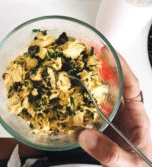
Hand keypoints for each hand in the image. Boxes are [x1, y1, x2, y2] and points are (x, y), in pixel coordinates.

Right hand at [78, 51, 151, 166]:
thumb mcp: (129, 164)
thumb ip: (110, 153)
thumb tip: (85, 136)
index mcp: (136, 116)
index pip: (130, 84)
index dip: (120, 67)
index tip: (109, 53)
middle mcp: (123, 112)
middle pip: (113, 84)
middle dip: (102, 67)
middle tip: (87, 55)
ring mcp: (110, 117)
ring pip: (100, 94)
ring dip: (90, 81)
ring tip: (77, 69)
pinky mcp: (100, 124)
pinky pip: (90, 107)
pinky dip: (82, 100)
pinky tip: (72, 96)